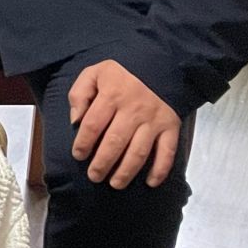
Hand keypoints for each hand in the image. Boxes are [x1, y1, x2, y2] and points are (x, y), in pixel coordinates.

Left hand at [68, 61, 181, 188]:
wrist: (159, 64)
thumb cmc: (121, 73)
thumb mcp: (94, 73)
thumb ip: (79, 94)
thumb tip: (75, 121)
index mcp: (112, 95)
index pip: (93, 125)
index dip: (83, 143)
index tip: (78, 155)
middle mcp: (134, 110)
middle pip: (115, 143)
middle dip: (102, 163)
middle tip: (94, 176)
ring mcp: (154, 120)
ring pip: (139, 152)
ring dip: (126, 172)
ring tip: (115, 183)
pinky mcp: (171, 127)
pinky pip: (167, 152)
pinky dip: (160, 170)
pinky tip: (149, 183)